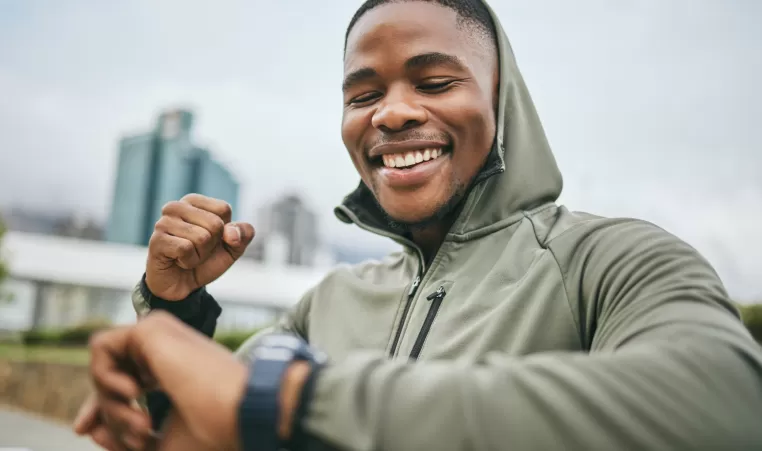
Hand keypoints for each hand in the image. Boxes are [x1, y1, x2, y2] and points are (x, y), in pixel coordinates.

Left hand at [78, 311, 247, 449]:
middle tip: (139, 436)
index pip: (124, 385)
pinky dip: (104, 376)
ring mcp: (159, 337)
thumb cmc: (211, 432)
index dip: (102, 409)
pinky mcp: (150, 327)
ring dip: (111, 403)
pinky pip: (101, 348)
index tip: (86, 430)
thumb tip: (87, 427)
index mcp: (169, 375)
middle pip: (110, 377)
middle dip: (108, 413)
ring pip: (105, 366)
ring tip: (142, 422)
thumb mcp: (159, 444)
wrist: (238, 412)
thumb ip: (123, 434)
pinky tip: (133, 392)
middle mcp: (163, 353)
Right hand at [146, 194, 254, 299]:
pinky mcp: (156, 241)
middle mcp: (176, 207)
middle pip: (215, 224)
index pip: (223, 209)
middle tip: (197, 251)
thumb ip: (243, 234)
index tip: (211, 239)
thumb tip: (232, 233)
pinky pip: (186, 249)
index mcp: (193, 201)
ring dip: (200, 255)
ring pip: (202, 237)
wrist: (183, 285)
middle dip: (212, 245)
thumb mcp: (233, 247)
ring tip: (187, 257)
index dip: (224, 231)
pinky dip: (189, 262)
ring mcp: (163, 223)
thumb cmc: (206, 260)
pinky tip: (178, 262)